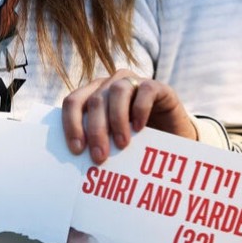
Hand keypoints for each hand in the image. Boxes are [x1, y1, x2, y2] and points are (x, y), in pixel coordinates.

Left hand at [61, 69, 195, 163]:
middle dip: (96, 130)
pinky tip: (139, 128)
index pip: (73, 102)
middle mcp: (109, 85)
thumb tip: (76, 159)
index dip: (71, 124)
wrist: (169, 143)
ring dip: (117, 119)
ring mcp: (133, 83)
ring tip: (122, 144)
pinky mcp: (157, 86)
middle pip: (95, 100)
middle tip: (100, 156)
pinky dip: (140, 109)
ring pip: (117, 91)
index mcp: (91, 96)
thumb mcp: (108, 145)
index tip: (77, 150)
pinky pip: (146, 90)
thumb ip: (92, 144)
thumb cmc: (133, 147)